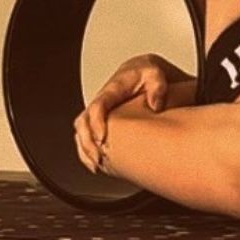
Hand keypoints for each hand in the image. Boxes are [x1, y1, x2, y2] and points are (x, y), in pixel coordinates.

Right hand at [74, 54, 169, 173]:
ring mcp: (99, 113)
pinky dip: (88, 152)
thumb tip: (156, 105)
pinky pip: (87, 137)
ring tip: (96, 166)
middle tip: (99, 159)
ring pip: (81, 132)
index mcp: (112, 90)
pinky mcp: (101, 121)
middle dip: (87, 142)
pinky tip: (98, 165)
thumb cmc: (147, 74)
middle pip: (83, 122)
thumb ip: (157, 86)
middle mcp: (101, 102)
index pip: (98, 106)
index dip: (97, 122)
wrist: (142, 72)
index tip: (102, 139)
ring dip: (86, 150)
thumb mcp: (155, 74)